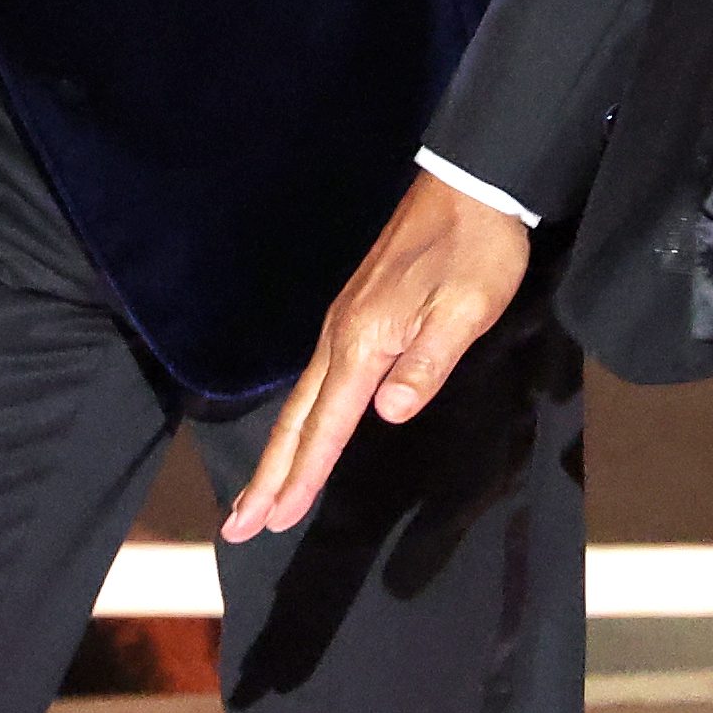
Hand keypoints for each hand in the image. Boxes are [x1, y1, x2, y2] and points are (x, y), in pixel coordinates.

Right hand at [222, 176, 530, 540]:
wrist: (468, 186)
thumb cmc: (473, 252)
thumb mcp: (465, 311)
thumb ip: (425, 365)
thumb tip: (386, 414)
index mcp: (364, 342)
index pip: (328, 426)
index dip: (302, 476)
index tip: (273, 519)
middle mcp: (340, 336)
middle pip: (296, 420)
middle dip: (268, 476)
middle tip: (239, 526)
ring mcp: (343, 322)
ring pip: (301, 400)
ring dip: (279, 451)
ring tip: (259, 493)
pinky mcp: (354, 312)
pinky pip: (315, 380)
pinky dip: (300, 418)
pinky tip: (300, 430)